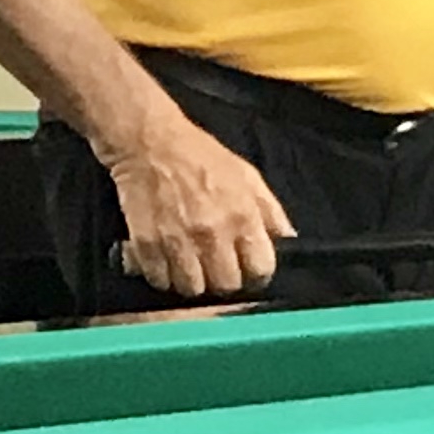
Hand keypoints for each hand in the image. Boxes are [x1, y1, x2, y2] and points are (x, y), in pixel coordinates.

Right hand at [103, 112, 289, 299]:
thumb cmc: (201, 156)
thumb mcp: (248, 176)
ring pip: (192, 289)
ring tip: (191, 269)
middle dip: (225, 282)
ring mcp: (177, 240)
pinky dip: (162, 277)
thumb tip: (287, 237)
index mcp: (242, 217)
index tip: (250, 272)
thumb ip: (270, 210)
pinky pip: (158, 279)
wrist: (150, 144)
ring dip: (193, 283)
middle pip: (226, 285)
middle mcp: (212, 233)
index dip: (258, 275)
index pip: (261, 268)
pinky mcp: (146, 243)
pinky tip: (165, 263)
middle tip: (218, 270)